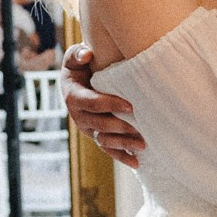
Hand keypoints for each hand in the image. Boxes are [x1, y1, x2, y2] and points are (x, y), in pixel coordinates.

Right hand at [61, 43, 144, 166]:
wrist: (78, 81)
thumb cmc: (80, 66)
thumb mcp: (75, 57)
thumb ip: (78, 54)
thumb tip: (87, 54)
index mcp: (74, 96)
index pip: (91, 103)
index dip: (109, 104)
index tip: (130, 105)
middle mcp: (79, 116)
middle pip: (99, 125)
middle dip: (120, 127)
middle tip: (140, 128)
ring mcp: (88, 129)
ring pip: (104, 140)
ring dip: (123, 144)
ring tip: (143, 145)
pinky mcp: (97, 136)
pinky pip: (108, 150)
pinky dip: (121, 157)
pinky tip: (136, 163)